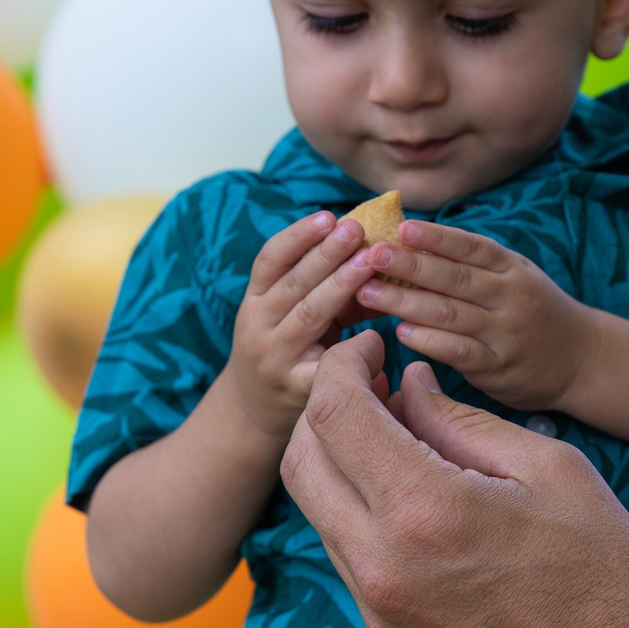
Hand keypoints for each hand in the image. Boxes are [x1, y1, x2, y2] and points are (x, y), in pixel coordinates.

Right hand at [218, 212, 375, 440]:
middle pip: (293, 284)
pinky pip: (325, 366)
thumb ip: (318, 285)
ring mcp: (276, 358)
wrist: (251, 411)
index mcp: (255, 300)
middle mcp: (259, 326)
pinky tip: (377, 339)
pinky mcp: (295, 389)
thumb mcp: (286, 314)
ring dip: (340, 286)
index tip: (328, 215)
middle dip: (326, 254)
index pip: (270, 260)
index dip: (298, 236)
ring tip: (368, 262)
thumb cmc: (283, 348)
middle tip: (358, 229)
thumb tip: (369, 250)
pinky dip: (352, 350)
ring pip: (309, 316)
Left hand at [280, 332, 628, 627]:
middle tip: (374, 386)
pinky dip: (365, 518)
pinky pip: (351, 564)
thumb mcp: (550, 469)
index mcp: (424, 509)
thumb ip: (462, 421)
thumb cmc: (609, 573)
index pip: (334, 414)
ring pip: (319, 515)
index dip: (342, 366)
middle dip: (325, 409)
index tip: (370, 349)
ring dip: (342, 465)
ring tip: (400, 441)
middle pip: (302, 463)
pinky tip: (416, 504)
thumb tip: (407, 385)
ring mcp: (380, 614)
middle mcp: (383, 565)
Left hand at [351, 222, 592, 412]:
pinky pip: (458, 351)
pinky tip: (400, 332)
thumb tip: (411, 239)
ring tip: (368, 293)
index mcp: (512, 268)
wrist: (581, 358)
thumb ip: (474, 263)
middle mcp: (510, 297)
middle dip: (409, 266)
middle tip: (371, 256)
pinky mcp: (498, 367)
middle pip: (454, 278)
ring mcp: (504, 333)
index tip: (401, 228)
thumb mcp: (515, 276)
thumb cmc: (534, 310)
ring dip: (405, 303)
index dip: (436, 237)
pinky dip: (428, 340)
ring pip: (450, 314)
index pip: (471, 247)